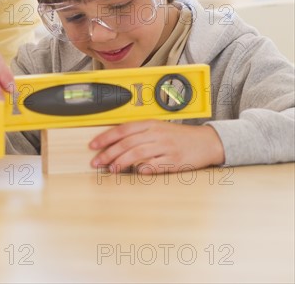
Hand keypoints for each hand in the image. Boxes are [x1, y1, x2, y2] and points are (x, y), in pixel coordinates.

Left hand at [89, 121, 225, 172]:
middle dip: (108, 153)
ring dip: (121, 162)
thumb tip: (114, 145)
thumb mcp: (157, 129)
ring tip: (111, 169)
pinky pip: (155, 165)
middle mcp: (156, 134)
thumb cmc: (178, 137)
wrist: (205, 142)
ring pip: (137, 153)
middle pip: (127, 143)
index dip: (105, 138)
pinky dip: (144, 169)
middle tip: (96, 162)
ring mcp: (165, 147)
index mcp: (150, 124)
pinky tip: (135, 173)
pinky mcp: (174, 160)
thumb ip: (137, 135)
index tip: (93, 146)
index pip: (122, 129)